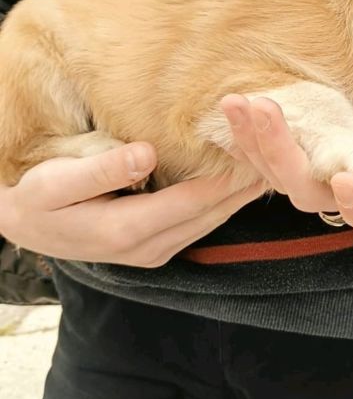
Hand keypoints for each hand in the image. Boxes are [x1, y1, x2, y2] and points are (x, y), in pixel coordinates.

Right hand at [0, 143, 263, 266]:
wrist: (26, 227)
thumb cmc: (39, 198)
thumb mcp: (57, 182)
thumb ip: (102, 169)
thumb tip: (146, 155)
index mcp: (127, 231)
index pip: (193, 201)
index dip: (228, 176)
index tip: (257, 148)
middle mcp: (149, 247)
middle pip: (211, 213)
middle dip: (245, 182)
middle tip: (280, 148)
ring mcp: (156, 250)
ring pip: (212, 219)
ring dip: (240, 192)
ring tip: (272, 159)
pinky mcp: (158, 245)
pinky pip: (201, 220)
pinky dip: (223, 199)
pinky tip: (242, 177)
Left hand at [221, 89, 352, 240]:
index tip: (346, 179)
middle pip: (311, 194)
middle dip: (282, 153)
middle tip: (262, 109)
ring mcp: (324, 182)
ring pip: (282, 177)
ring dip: (256, 141)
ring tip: (238, 102)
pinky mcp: (306, 162)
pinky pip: (272, 157)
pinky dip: (250, 135)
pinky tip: (235, 108)